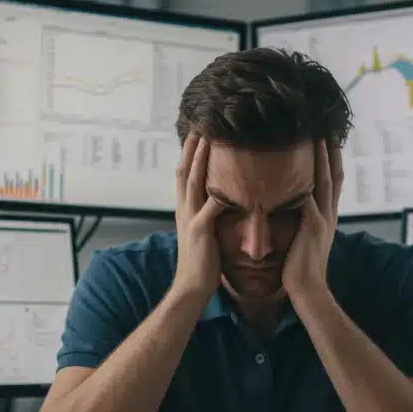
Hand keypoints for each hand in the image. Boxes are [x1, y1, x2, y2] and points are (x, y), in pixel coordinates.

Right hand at [172, 133, 224, 301]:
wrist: (192, 286)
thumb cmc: (202, 262)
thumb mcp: (204, 233)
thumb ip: (209, 214)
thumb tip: (222, 200)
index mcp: (185, 209)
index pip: (185, 175)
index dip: (190, 154)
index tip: (197, 135)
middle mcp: (184, 209)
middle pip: (185, 171)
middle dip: (191, 148)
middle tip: (198, 126)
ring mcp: (191, 218)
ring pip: (193, 182)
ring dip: (199, 160)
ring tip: (207, 140)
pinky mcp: (201, 230)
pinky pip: (210, 207)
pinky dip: (218, 194)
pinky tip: (228, 181)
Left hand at [283, 139, 342, 302]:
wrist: (308, 290)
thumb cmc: (301, 269)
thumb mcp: (305, 240)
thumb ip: (304, 223)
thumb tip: (295, 209)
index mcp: (327, 217)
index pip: (332, 182)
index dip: (331, 161)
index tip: (328, 140)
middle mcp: (328, 215)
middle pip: (333, 176)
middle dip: (332, 152)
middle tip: (329, 129)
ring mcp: (322, 219)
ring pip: (324, 181)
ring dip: (323, 158)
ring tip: (319, 136)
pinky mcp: (312, 226)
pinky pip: (309, 198)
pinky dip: (306, 181)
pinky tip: (301, 166)